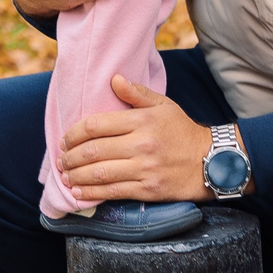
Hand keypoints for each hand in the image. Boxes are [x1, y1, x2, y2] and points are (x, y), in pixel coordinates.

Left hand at [60, 74, 214, 204]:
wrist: (212, 162)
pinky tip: (79, 192)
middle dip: (70, 157)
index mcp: (142, 120)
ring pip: (99, 173)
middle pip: (93, 151)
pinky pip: (112, 192)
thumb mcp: (164, 106)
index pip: (96, 125)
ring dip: (76, 176)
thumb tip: (113, 79)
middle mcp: (142, 144)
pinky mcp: (148, 189)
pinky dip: (91, 193)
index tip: (65, 140)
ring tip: (66, 176)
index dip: (73, 134)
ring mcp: (144, 168)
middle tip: (61, 160)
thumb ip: (137, 93)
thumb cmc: (183, 132)